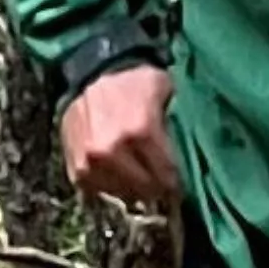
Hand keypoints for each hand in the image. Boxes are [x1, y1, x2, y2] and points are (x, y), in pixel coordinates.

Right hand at [59, 62, 177, 206]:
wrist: (89, 72)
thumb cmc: (132, 80)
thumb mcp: (162, 89)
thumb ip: (176, 121)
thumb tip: (192, 151)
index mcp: (141, 131)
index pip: (167, 176)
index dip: (176, 183)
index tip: (179, 185)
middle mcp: (113, 150)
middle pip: (146, 189)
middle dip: (158, 189)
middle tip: (162, 185)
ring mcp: (91, 163)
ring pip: (124, 195)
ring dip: (135, 191)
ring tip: (141, 181)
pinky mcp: (76, 170)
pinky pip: (100, 191)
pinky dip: (112, 187)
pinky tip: (120, 176)